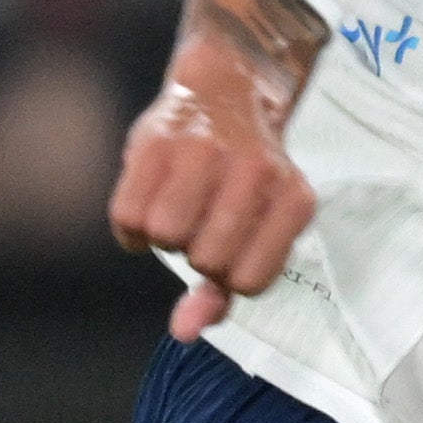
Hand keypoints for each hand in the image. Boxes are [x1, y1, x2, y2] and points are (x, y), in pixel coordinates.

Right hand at [109, 0, 326, 338]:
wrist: (224, 91)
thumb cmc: (241, 179)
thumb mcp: (254, 233)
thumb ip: (222, 292)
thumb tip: (184, 331)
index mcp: (294, 200)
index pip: (249, 281)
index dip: (227, 276)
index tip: (228, 251)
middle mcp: (257, 173)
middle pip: (205, 260)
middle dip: (194, 253)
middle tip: (200, 223)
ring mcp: (206, 153)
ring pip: (165, 236)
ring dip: (161, 235)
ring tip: (177, 208)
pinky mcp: (157, 141)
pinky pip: (128, 214)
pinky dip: (130, 223)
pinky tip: (148, 200)